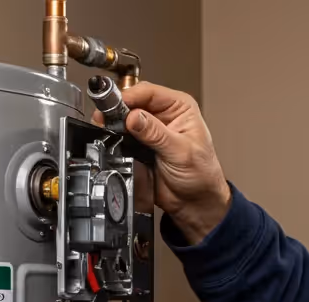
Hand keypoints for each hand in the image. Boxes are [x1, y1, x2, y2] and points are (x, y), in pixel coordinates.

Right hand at [91, 82, 232, 243]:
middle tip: (106, 120)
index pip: (148, 92)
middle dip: (117, 110)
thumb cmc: (201, 175)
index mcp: (179, 107)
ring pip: (123, 118)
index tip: (116, 108)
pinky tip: (113, 142)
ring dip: (114, 124)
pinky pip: (121, 136)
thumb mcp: (180, 152)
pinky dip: (115, 138)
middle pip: (133, 101)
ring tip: (108, 131)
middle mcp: (164, 114)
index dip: (129, 97)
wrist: (194, 202)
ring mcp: (150, 129)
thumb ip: (155, 134)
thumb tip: (133, 117)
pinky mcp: (139, 144)